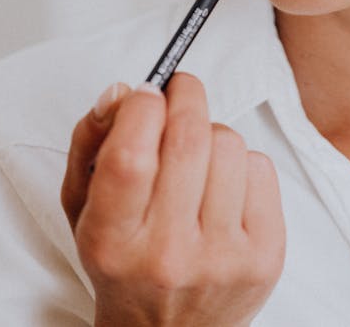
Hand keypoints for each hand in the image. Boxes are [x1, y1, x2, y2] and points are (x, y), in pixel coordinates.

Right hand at [61, 74, 285, 326]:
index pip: (131, 155)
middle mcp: (168, 255)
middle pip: (188, 138)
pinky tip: (223, 188)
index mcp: (112, 242)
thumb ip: (91, 140)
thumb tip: (125, 90)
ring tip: (198, 159)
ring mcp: (222, 258)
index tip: (147, 92)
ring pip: (229, 144)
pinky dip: (242, 163)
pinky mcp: (266, 257)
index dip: (142, 106)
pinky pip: (261, 167)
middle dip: (185, 96)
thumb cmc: (124, 258)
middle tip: (179, 92)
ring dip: (212, 134)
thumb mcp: (83, 207)